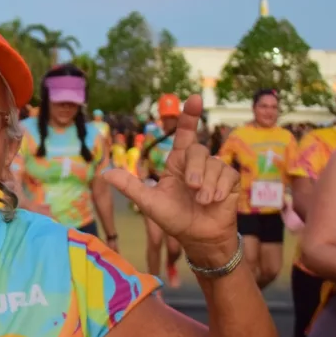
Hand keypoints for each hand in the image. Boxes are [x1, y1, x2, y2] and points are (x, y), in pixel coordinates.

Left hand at [103, 95, 238, 263]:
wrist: (198, 238)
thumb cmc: (174, 219)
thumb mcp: (150, 203)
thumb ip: (131, 187)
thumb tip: (105, 174)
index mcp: (177, 163)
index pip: (184, 134)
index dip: (189, 116)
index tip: (195, 99)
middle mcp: (196, 164)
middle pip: (198, 150)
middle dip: (195, 169)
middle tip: (192, 188)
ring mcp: (214, 172)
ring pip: (214, 163)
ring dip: (207, 185)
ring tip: (202, 201)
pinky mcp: (229, 181)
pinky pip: (227, 175)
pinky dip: (219, 189)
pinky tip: (214, 201)